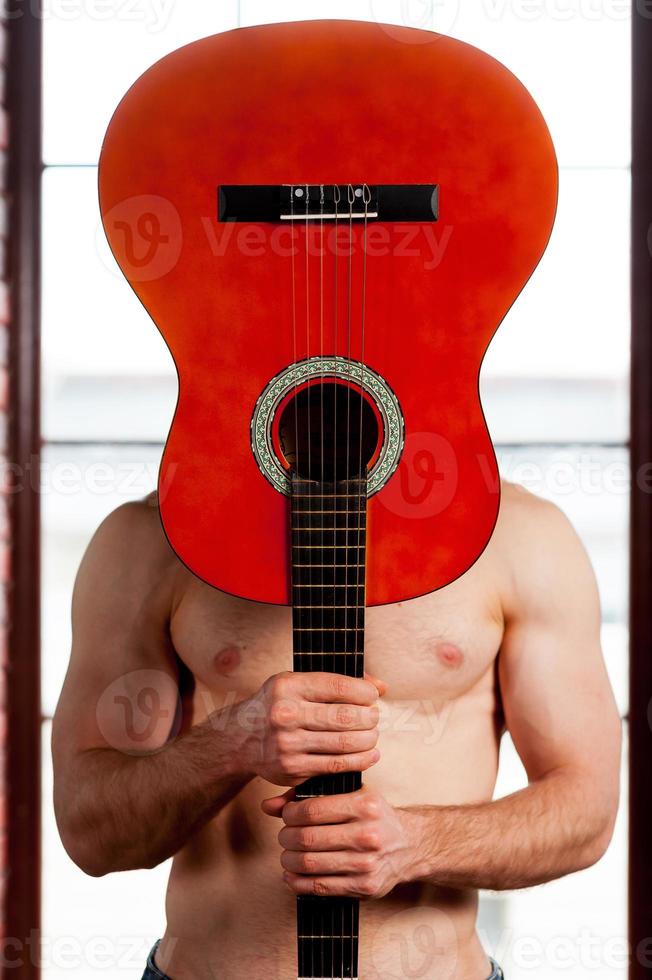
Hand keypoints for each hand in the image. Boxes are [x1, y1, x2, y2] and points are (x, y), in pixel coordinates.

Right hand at [238, 671, 385, 785]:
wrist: (241, 738)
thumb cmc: (279, 704)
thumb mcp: (297, 682)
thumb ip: (337, 681)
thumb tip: (381, 686)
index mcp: (288, 686)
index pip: (337, 686)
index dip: (364, 692)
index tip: (373, 696)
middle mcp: (285, 714)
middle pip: (345, 717)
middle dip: (369, 717)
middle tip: (374, 717)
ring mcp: (288, 744)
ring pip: (344, 744)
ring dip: (368, 740)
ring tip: (372, 734)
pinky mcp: (292, 770)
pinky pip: (336, 766)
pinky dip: (360, 761)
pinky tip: (369, 754)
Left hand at [261, 786, 421, 897]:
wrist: (409, 845)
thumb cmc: (373, 816)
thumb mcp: (350, 794)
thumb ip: (308, 795)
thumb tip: (268, 805)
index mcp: (365, 805)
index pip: (312, 809)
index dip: (290, 814)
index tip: (287, 816)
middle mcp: (368, 834)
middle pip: (307, 838)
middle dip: (286, 837)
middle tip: (285, 836)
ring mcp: (366, 863)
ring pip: (309, 864)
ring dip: (288, 860)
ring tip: (287, 855)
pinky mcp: (364, 887)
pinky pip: (319, 887)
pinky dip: (297, 883)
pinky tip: (292, 875)